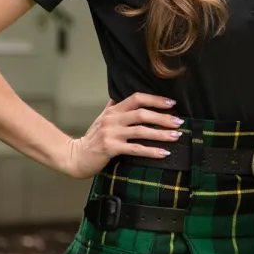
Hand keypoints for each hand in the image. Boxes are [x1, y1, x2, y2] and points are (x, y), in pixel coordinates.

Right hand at [59, 92, 183, 178]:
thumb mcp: (101, 119)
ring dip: (161, 134)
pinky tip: (163, 153)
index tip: (172, 103)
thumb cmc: (91, 138)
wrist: (75, 156)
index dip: (155, 99)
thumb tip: (121, 96)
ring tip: (176, 136)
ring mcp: (111, 134)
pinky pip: (135, 148)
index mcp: (113, 110)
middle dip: (163, 118)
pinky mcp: (111, 148)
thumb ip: (113, 108)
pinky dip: (151, 151)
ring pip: (141, 131)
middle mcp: (112, 119)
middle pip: (142, 114)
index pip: (136, 98)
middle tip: (179, 122)